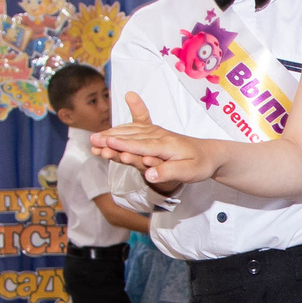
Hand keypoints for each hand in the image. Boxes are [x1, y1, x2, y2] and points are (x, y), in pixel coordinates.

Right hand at [92, 93, 219, 188]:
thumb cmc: (200, 164)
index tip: (107, 143)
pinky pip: (134, 127)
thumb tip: (149, 176)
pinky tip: (110, 130)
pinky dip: (121, 128)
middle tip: (92, 140)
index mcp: (166, 145)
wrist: (209, 153)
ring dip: (112, 134)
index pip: (142, 145)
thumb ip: (169, 172)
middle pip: (131, 137)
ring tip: (94, 138)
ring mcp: (155, 133)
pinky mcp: (153, 133)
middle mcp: (158, 136)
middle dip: (111, 139)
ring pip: (130, 132)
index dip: (124, 145)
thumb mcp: (189, 172)